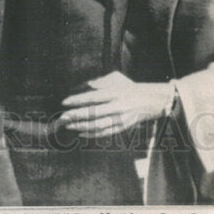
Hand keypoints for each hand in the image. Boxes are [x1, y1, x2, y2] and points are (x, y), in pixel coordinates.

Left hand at [59, 72, 173, 135]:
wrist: (150, 100)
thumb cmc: (129, 87)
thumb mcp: (117, 78)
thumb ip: (100, 82)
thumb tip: (86, 85)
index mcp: (115, 92)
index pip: (92, 96)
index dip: (77, 100)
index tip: (64, 102)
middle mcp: (118, 106)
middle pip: (93, 113)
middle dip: (76, 116)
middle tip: (62, 117)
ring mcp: (120, 119)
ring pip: (97, 125)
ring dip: (81, 126)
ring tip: (69, 126)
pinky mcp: (123, 128)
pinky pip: (105, 133)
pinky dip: (92, 135)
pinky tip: (81, 133)